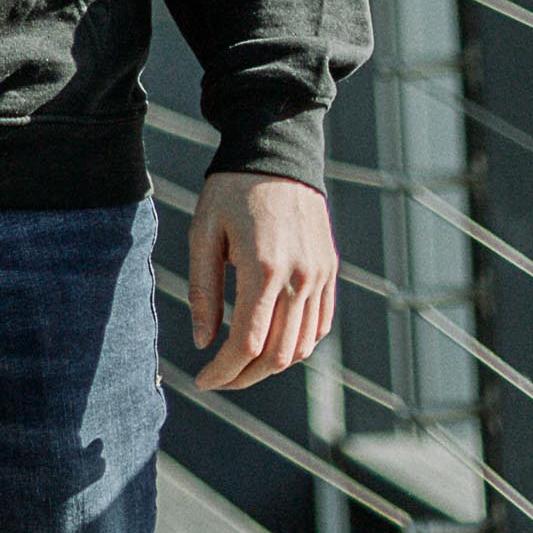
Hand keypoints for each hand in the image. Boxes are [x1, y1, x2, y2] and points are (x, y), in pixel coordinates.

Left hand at [190, 169, 336, 391]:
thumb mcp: (204, 234)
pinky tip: (272, 343)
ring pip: (301, 345)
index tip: (203, 380)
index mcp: (263, 268)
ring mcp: (319, 275)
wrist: (276, 152)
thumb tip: (204, 342)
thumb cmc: (231, 190)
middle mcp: (299, 277)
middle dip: (245, 376)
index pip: (247, 344)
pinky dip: (298, 344)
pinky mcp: (329, 269)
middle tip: (219, 378)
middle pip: (277, 354)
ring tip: (241, 364)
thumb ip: (203, 291)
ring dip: (270, 365)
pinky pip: (320, 324)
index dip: (224, 371)